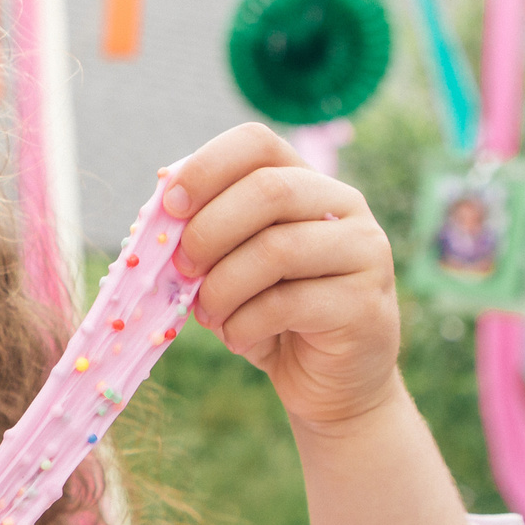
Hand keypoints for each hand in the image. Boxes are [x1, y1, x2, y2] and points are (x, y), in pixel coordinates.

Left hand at [164, 123, 399, 432]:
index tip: (170, 205)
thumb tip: (159, 205)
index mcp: (305, 181)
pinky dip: (244, 323)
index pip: (257, 143)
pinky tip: (236, 336)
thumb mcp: (231, 266)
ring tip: (207, 314)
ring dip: (223, 286)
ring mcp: (364, 252)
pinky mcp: (365, 304)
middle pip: (269, 190)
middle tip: (181, 269)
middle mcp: (344, 205)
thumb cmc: (270, 314)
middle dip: (209, 230)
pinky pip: (289, 304)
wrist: (331, 381)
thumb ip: (205, 234)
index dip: (206, 167)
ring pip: (277, 248)